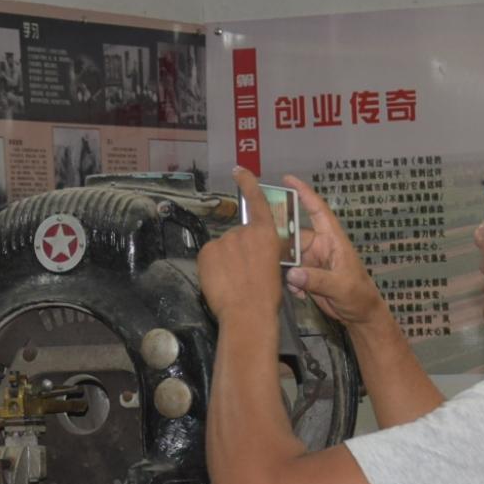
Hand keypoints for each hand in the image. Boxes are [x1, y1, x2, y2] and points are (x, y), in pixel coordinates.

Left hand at [201, 169, 291, 323]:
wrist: (248, 313)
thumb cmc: (267, 296)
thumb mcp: (276, 268)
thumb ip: (264, 252)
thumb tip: (255, 253)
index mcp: (266, 234)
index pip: (256, 202)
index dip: (248, 183)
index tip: (239, 170)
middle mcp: (243, 231)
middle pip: (237, 236)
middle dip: (237, 251)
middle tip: (243, 274)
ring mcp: (223, 241)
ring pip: (222, 249)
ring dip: (225, 261)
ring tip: (232, 282)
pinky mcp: (207, 251)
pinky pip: (209, 257)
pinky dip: (212, 267)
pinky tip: (220, 282)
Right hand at [278, 173, 382, 328]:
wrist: (360, 315)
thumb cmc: (359, 295)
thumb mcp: (341, 286)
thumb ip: (317, 280)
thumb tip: (292, 274)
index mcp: (332, 239)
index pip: (317, 210)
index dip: (304, 193)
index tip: (287, 179)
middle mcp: (320, 246)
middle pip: (294, 235)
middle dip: (281, 243)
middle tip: (266, 250)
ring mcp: (312, 260)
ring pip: (288, 255)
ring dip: (285, 268)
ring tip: (288, 282)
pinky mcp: (307, 275)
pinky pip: (290, 272)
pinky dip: (290, 282)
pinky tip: (296, 294)